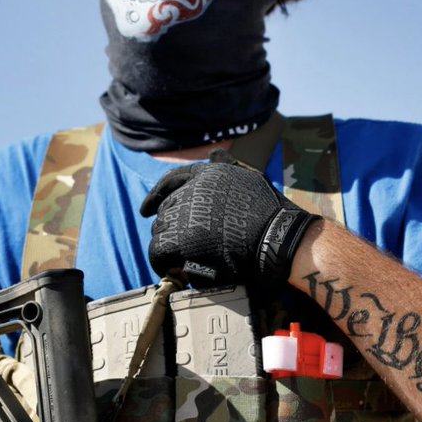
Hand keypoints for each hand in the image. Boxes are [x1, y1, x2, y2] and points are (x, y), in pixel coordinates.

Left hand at [139, 150, 316, 287]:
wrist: (276, 238)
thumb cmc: (269, 213)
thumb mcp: (248, 178)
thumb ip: (227, 166)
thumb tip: (214, 152)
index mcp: (205, 175)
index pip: (170, 181)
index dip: (155, 196)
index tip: (145, 209)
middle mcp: (190, 190)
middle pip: (166, 210)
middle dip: (170, 228)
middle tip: (178, 245)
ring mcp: (184, 214)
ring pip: (160, 231)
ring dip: (167, 246)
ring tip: (181, 258)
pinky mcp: (179, 239)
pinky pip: (158, 252)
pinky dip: (162, 262)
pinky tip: (172, 269)